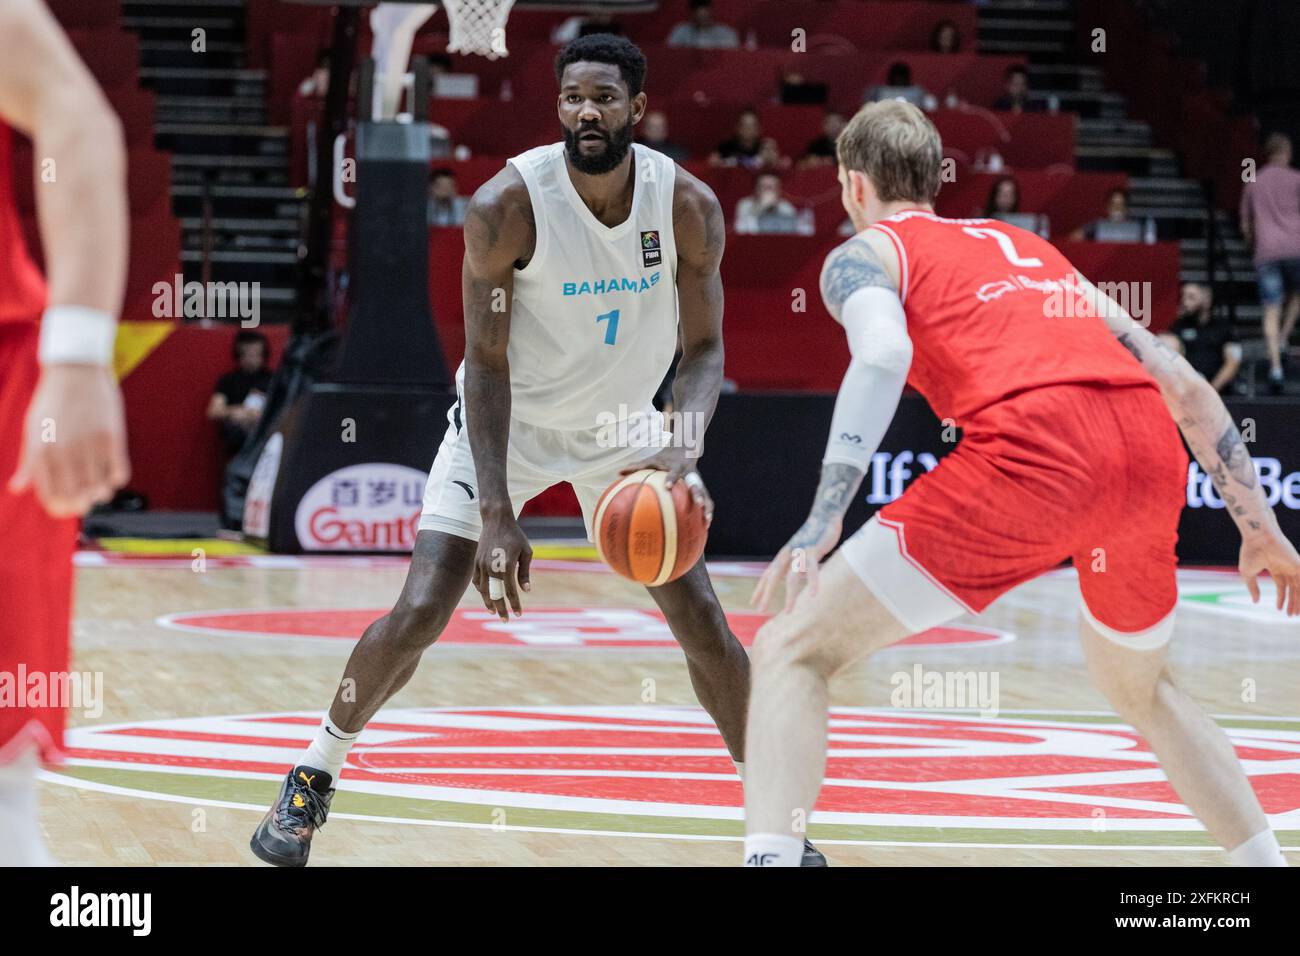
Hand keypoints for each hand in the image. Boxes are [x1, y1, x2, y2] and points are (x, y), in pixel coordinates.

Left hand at [7, 364, 129, 517]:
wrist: (76, 369)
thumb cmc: (52, 401)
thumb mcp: (34, 430)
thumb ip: (29, 463)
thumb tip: (17, 490)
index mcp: (41, 451)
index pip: (50, 495)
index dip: (60, 508)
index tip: (66, 507)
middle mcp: (64, 451)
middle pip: (77, 496)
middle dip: (82, 504)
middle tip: (86, 501)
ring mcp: (90, 444)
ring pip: (100, 489)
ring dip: (101, 494)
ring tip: (100, 489)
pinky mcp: (112, 437)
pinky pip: (120, 473)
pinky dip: (117, 479)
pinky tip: (112, 473)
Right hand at [472, 509, 531, 621]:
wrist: (496, 520)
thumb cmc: (515, 536)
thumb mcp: (526, 552)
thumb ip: (524, 572)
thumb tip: (526, 590)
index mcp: (506, 566)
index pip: (510, 592)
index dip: (515, 604)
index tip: (518, 614)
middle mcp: (492, 568)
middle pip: (495, 595)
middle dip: (501, 609)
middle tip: (505, 620)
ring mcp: (482, 565)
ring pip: (484, 590)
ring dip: (488, 602)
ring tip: (493, 611)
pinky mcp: (476, 562)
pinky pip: (477, 581)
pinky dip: (481, 590)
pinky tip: (486, 596)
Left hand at [619, 445, 712, 523]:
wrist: (685, 447)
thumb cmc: (665, 457)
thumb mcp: (651, 459)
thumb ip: (637, 466)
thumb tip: (619, 471)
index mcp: (678, 467)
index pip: (675, 472)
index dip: (671, 478)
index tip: (667, 487)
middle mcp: (690, 474)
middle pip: (696, 484)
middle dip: (698, 494)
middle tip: (698, 504)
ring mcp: (698, 481)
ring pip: (705, 494)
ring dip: (707, 507)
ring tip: (707, 522)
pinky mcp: (701, 487)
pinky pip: (706, 501)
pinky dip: (707, 512)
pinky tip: (705, 527)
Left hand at [750, 512, 842, 614]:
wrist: (823, 516)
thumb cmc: (812, 535)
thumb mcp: (798, 550)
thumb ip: (793, 562)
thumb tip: (790, 575)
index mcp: (783, 555)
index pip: (767, 574)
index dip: (760, 588)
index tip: (753, 602)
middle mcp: (788, 555)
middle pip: (773, 577)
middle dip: (766, 594)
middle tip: (760, 610)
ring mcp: (800, 553)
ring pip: (793, 578)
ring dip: (790, 595)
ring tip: (789, 611)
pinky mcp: (813, 551)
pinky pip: (813, 570)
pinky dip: (813, 583)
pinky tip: (813, 595)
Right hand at [1239, 525, 1299, 615]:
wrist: (1257, 538)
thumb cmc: (1250, 553)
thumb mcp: (1248, 574)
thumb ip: (1252, 588)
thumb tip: (1256, 601)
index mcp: (1275, 567)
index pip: (1282, 586)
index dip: (1282, 598)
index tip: (1280, 610)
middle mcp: (1285, 567)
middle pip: (1293, 588)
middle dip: (1292, 602)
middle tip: (1292, 615)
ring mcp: (1293, 566)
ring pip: (1299, 587)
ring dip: (1298, 601)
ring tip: (1296, 614)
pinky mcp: (1298, 564)